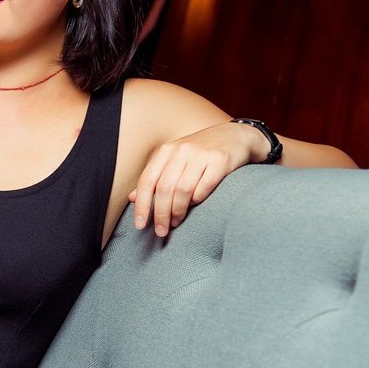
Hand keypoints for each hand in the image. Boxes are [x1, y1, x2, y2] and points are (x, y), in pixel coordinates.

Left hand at [129, 122, 259, 236]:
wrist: (236, 136)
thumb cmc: (201, 153)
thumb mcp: (175, 161)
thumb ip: (155, 178)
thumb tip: (132, 198)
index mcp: (166, 151)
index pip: (147, 181)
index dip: (142, 205)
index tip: (140, 225)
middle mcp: (181, 150)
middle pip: (164, 188)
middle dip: (160, 214)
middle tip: (161, 231)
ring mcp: (201, 154)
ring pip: (183, 190)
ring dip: (177, 211)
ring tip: (176, 222)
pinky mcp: (220, 160)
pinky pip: (204, 187)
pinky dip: (198, 200)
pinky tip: (195, 206)